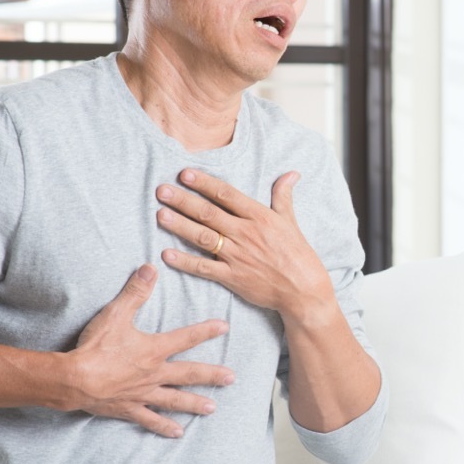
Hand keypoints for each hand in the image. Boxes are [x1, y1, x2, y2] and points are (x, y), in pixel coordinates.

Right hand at [68, 263, 233, 437]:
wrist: (74, 379)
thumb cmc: (95, 346)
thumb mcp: (116, 314)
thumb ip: (135, 292)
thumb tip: (150, 268)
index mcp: (154, 350)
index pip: (186, 338)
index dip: (206, 331)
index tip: (225, 328)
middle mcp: (154, 374)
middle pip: (189, 374)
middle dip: (211, 375)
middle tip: (231, 379)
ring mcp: (143, 393)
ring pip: (175, 400)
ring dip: (195, 403)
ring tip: (213, 409)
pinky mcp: (129, 409)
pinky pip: (151, 420)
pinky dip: (164, 427)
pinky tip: (177, 433)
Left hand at [155, 169, 333, 321]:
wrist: (303, 290)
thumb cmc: (298, 255)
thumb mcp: (291, 221)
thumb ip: (283, 196)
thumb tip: (291, 173)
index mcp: (260, 217)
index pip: (227, 195)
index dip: (205, 183)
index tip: (185, 174)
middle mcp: (246, 234)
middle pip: (209, 213)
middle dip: (183, 200)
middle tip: (161, 190)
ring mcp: (238, 256)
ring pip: (203, 237)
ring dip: (180, 225)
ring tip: (160, 215)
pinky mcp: (232, 277)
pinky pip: (204, 268)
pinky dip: (185, 261)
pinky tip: (167, 254)